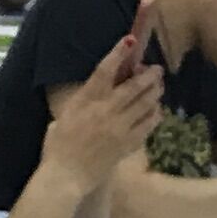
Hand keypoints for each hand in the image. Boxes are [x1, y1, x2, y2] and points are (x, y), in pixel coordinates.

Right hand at [34, 37, 165, 191]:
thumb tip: (94, 94)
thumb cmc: (57, 147)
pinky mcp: (127, 144)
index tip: (130, 40)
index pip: (104, 71)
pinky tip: (157, 110)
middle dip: (148, 74)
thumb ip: (82, 103)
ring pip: (145, 104)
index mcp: (86, 101)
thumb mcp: (63, 117)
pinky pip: (148, 126)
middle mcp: (105, 111)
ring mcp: (119, 128)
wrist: (65, 177)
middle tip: (156, 69)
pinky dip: (155, 115)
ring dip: (155, 92)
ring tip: (159, 86)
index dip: (118, 53)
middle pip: (133, 86)